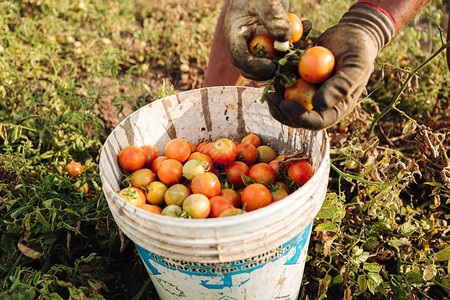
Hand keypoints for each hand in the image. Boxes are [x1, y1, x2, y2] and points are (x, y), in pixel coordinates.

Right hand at [224, 0, 310, 80]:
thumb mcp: (266, 0)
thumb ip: (273, 17)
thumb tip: (285, 40)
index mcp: (236, 33)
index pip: (239, 58)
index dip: (254, 67)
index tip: (271, 68)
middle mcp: (246, 41)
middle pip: (256, 66)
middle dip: (275, 68)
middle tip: (291, 65)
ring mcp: (260, 40)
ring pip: (274, 59)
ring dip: (291, 55)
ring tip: (305, 42)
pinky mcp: (274, 38)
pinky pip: (286, 47)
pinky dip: (298, 42)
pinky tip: (307, 27)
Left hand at [267, 3, 394, 129]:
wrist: (351, 34)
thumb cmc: (359, 51)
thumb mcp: (355, 67)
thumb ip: (341, 86)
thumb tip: (318, 105)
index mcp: (335, 108)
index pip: (315, 122)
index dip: (298, 117)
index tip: (285, 104)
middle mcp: (319, 106)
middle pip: (295, 118)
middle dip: (280, 110)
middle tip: (270, 97)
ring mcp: (308, 94)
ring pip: (286, 103)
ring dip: (277, 93)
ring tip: (276, 75)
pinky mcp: (299, 82)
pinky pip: (284, 85)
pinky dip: (278, 78)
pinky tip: (277, 66)